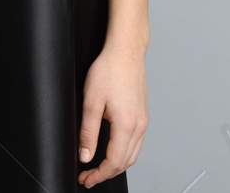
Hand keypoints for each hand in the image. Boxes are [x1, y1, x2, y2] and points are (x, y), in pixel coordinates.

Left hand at [77, 43, 147, 186]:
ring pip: (132, 155)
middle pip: (125, 163)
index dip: (98, 175)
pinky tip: (111, 151)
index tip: (85, 178)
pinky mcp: (143, 115)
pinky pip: (136, 143)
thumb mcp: (91, 102)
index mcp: (127, 124)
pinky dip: (123, 154)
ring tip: (97, 167)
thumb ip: (88, 133)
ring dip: (115, 165)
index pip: (114, 162)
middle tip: (88, 176)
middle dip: (106, 173)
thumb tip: (85, 156)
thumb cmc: (109, 70)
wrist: (125, 51)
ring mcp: (143, 121)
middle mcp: (139, 125)